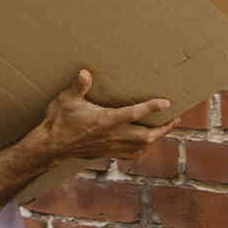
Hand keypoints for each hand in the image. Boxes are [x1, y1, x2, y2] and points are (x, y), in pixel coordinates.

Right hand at [35, 70, 175, 162]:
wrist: (51, 147)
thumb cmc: (59, 121)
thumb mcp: (66, 99)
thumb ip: (78, 86)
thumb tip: (85, 73)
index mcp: (105, 120)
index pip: (133, 113)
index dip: (151, 107)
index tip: (167, 102)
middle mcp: (112, 135)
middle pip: (146, 135)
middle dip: (164, 128)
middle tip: (176, 119)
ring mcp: (111, 147)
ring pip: (141, 147)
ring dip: (156, 139)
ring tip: (166, 130)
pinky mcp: (107, 153)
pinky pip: (131, 155)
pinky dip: (143, 149)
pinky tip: (146, 145)